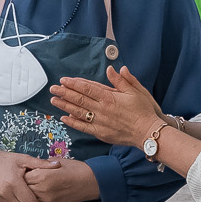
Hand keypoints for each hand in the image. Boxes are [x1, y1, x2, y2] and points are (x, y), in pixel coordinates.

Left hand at [23, 157, 99, 201]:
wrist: (89, 182)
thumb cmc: (74, 168)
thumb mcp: (55, 162)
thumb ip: (41, 165)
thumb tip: (30, 167)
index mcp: (42, 175)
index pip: (22, 177)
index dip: (22, 175)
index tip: (25, 173)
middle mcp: (42, 189)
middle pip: (23, 190)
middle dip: (23, 186)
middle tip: (27, 181)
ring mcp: (47, 200)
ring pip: (29, 199)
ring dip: (29, 195)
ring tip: (33, 188)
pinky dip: (37, 201)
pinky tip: (41, 194)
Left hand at [47, 68, 164, 148]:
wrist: (148, 132)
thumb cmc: (143, 111)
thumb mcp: (136, 91)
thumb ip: (122, 80)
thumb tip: (112, 69)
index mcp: (109, 97)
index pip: (87, 88)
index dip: (74, 83)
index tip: (64, 80)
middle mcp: (102, 109)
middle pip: (79, 99)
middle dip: (64, 93)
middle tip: (53, 88)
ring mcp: (100, 122)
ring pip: (78, 112)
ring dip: (65, 106)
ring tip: (53, 101)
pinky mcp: (101, 133)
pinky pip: (83, 127)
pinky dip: (73, 123)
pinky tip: (64, 118)